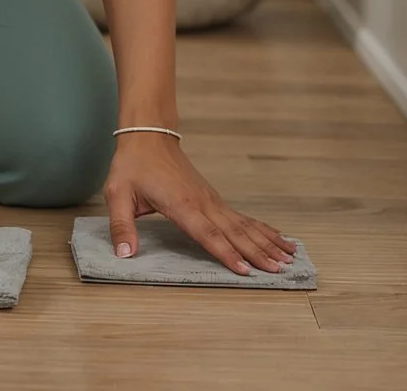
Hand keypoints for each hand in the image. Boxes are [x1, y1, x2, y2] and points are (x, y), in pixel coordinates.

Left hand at [106, 131, 297, 274]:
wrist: (149, 136)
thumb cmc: (133, 166)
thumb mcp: (117, 193)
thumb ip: (121, 225)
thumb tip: (124, 254)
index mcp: (181, 204)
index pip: (207, 234)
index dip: (226, 253)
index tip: (246, 270)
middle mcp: (202, 202)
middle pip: (235, 232)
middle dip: (258, 252)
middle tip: (280, 270)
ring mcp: (211, 200)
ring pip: (244, 224)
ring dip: (267, 241)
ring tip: (289, 256)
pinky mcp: (214, 198)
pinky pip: (242, 217)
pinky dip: (262, 229)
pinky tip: (277, 237)